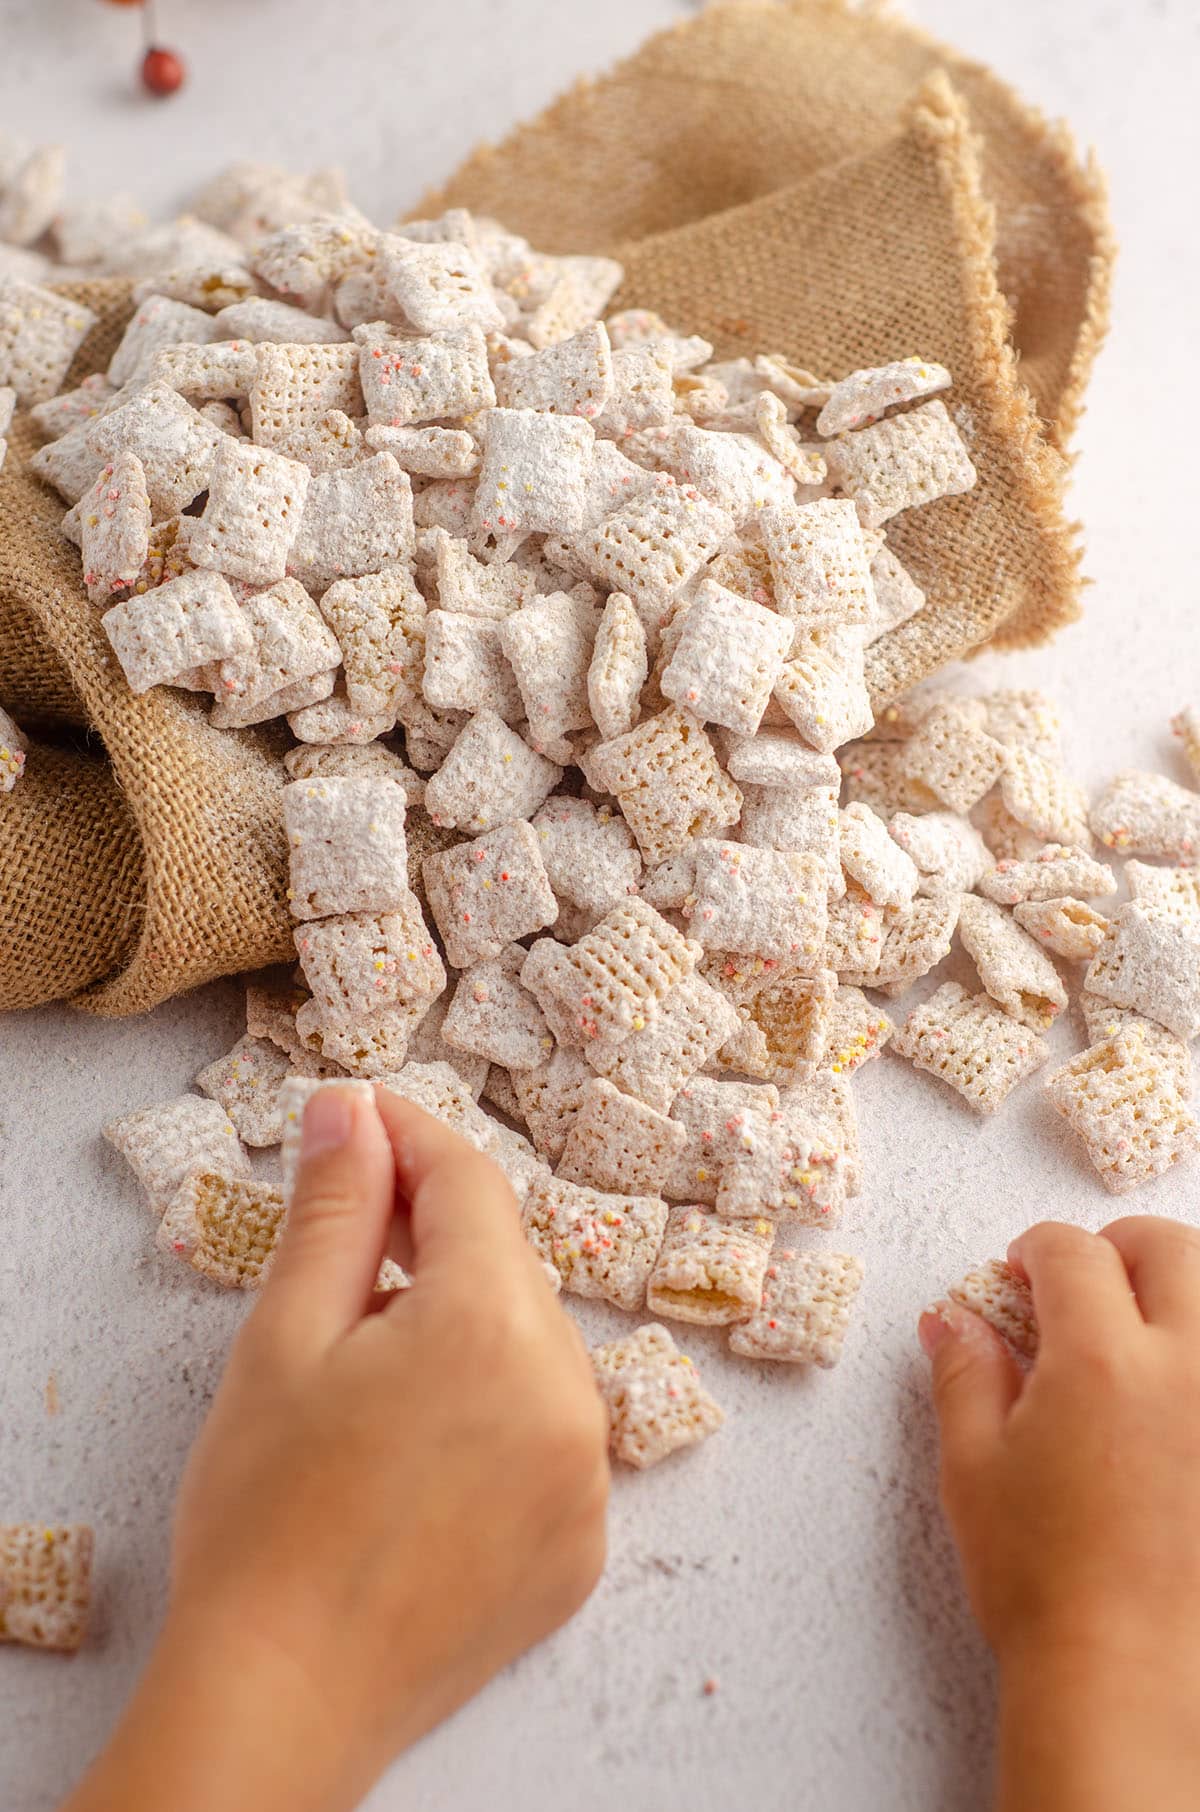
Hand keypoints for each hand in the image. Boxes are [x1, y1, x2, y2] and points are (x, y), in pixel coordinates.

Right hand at [63, 1085, 608, 1811]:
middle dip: (429, 1247)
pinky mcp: (582, 1544)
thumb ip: (336, 1210)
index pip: (470, 1186)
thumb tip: (352, 1111)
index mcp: (494, 1329)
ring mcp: (587, 1478)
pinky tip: (415, 1457)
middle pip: (504, 1269)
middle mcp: (570, 1395)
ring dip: (462, 1335)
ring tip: (368, 1389)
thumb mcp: (287, 1339)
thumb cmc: (267, 1521)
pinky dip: (494, 1419)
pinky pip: (547, 1435)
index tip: (362, 1118)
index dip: (410, 1139)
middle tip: (341, 1264)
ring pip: (528, 1350)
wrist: (282, 1699)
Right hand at [920, 1216, 1199, 1811]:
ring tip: (1137, 1335)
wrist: (1122, 1678)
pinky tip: (1170, 1397)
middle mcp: (1187, 1369)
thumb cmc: (1041, 1581)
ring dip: (1175, 1295)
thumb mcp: (974, 1466)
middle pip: (1170, 1248)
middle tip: (1083, 1285)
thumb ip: (966, 1373)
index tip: (1018, 1274)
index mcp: (1103, 1361)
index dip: (1035, 1251)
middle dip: (1118, 1248)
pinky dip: (1195, 1359)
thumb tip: (953, 1318)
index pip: (1073, 1253)